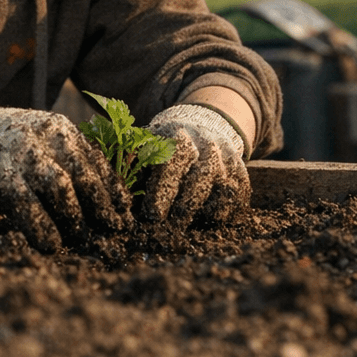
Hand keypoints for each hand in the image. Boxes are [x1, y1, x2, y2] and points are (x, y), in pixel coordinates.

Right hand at [0, 94, 130, 250]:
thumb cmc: (5, 146)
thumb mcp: (39, 143)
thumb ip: (65, 161)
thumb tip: (102, 199)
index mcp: (59, 127)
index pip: (97, 160)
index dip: (114, 189)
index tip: (126, 212)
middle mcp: (44, 134)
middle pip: (84, 173)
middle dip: (102, 205)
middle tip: (114, 230)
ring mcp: (21, 151)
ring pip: (61, 186)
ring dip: (76, 216)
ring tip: (83, 238)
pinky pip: (26, 203)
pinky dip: (42, 226)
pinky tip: (51, 244)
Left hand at [137, 103, 249, 227]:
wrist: (200, 125)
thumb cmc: (163, 144)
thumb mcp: (145, 144)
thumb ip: (130, 161)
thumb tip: (116, 186)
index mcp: (177, 135)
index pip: (172, 163)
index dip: (162, 191)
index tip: (152, 216)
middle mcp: (207, 144)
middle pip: (201, 178)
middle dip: (184, 208)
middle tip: (169, 230)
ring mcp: (227, 157)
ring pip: (224, 189)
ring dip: (206, 213)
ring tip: (188, 228)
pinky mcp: (240, 169)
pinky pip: (239, 195)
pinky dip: (226, 212)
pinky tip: (207, 222)